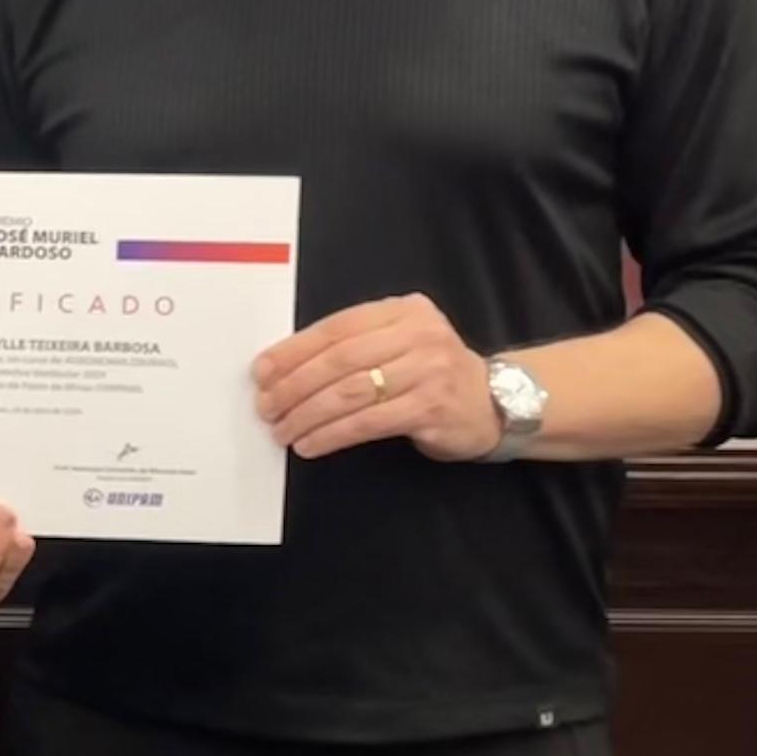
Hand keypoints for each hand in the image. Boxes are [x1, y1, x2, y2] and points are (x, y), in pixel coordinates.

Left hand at [256, 295, 495, 461]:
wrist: (495, 403)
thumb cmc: (432, 374)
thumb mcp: (401, 343)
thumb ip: (356, 345)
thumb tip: (283, 368)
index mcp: (403, 311)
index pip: (336, 327)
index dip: (293, 350)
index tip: (261, 372)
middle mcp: (418, 335)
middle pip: (339, 360)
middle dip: (293, 386)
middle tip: (265, 407)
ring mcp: (428, 371)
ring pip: (350, 392)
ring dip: (307, 414)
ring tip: (282, 430)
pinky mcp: (430, 408)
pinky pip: (367, 422)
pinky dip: (331, 435)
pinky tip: (310, 444)